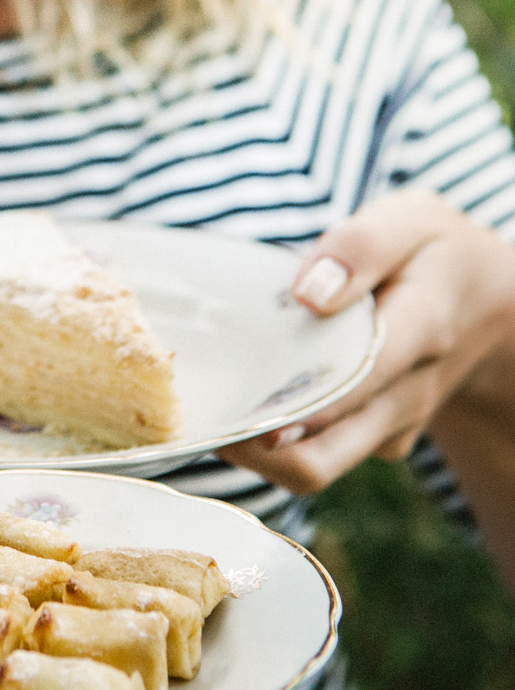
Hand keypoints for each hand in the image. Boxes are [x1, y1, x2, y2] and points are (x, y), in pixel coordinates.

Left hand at [220, 189, 514, 495]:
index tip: (239, 401)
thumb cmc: (437, 255)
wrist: (489, 306)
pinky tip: (247, 394)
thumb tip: (309, 293)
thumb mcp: (412, 222)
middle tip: (204, 414)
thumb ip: (361, 248)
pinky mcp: (373, 437)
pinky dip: (276, 434)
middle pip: (322, 457)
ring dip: (256, 448)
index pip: (355, 381)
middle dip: (254, 448)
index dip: (295, 402)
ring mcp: (389, 424)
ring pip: (314, 466)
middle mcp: (406, 394)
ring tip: (212, 406)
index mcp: (420, 330)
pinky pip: (318, 451)